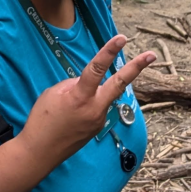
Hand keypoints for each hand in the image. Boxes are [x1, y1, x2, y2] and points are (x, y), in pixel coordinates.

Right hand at [21, 34, 154, 158]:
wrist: (40, 153)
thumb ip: (72, 84)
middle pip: (120, 83)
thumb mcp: (52, 94)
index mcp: (80, 97)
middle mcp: (95, 109)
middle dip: (136, 67)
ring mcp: (99, 120)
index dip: (109, 52)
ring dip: (94, 92)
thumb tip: (87, 81)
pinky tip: (70, 116)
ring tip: (66, 106)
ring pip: (103, 96)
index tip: (121, 38)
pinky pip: (96, 108)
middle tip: (151, 55)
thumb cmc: (41, 121)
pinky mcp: (98, 128)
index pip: (97, 69)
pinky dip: (88, 104)